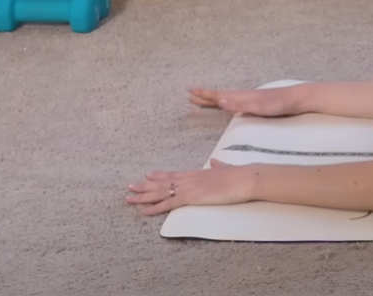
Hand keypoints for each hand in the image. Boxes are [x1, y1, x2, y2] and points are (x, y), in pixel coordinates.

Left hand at [125, 159, 253, 216]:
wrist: (243, 179)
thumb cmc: (237, 175)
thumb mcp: (225, 168)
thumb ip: (218, 165)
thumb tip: (215, 161)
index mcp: (195, 173)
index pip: (172, 174)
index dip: (158, 175)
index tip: (146, 175)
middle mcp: (188, 179)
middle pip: (161, 182)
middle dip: (144, 186)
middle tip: (129, 188)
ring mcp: (187, 188)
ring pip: (159, 192)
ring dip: (143, 196)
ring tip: (129, 198)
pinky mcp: (190, 198)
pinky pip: (168, 204)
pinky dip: (154, 208)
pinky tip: (143, 211)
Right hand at [188, 85, 303, 116]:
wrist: (297, 99)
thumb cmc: (279, 103)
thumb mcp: (258, 106)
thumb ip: (240, 104)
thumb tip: (220, 102)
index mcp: (242, 97)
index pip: (219, 95)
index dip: (205, 95)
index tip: (190, 92)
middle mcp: (244, 97)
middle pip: (220, 96)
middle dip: (205, 97)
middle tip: (190, 96)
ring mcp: (250, 100)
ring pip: (227, 99)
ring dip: (214, 99)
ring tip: (204, 100)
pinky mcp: (257, 104)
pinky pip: (236, 103)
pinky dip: (226, 103)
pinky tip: (228, 106)